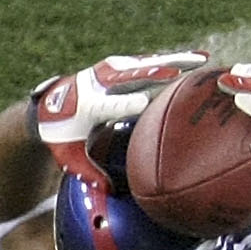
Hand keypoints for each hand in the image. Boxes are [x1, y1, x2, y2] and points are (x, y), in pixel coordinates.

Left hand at [33, 50, 207, 164]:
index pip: (109, 106)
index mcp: (88, 107)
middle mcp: (100, 84)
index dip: (125, 104)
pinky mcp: (122, 67)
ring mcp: (111, 72)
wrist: (49, 106)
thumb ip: (90, 173)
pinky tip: (198, 58)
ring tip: (202, 59)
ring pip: (145, 65)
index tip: (144, 103)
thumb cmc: (65, 138)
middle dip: (155, 74)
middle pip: (132, 77)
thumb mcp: (71, 159)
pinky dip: (173, 59)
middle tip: (179, 71)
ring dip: (173, 60)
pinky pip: (149, 63)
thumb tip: (111, 191)